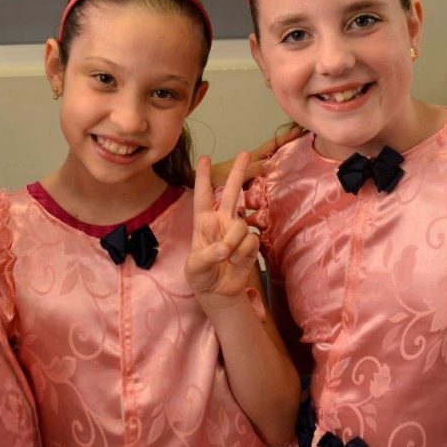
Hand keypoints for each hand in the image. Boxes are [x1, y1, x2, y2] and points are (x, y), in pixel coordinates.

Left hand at [186, 153, 260, 302]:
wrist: (219, 293)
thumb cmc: (201, 276)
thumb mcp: (195, 267)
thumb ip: (207, 256)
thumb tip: (224, 248)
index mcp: (203, 223)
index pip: (203, 196)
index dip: (203, 178)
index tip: (204, 159)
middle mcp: (221, 221)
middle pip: (231, 192)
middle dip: (237, 172)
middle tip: (244, 153)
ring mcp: (236, 232)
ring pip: (241, 224)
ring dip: (234, 243)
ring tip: (226, 259)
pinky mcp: (250, 243)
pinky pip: (251, 240)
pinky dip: (243, 253)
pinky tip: (236, 262)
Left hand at [209, 124, 304, 187]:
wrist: (202, 185)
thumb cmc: (216, 178)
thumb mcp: (235, 172)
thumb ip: (253, 168)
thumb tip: (273, 162)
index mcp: (251, 158)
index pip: (271, 145)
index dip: (284, 138)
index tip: (299, 130)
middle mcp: (254, 163)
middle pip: (273, 152)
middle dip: (287, 146)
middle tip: (304, 141)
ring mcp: (252, 172)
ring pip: (271, 163)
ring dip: (283, 160)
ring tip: (299, 157)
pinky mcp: (249, 183)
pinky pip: (266, 177)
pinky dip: (275, 174)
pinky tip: (282, 179)